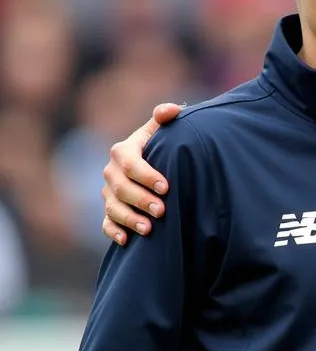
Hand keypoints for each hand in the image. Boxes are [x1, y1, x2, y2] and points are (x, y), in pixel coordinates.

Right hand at [102, 103, 182, 244]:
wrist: (152, 168)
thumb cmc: (160, 149)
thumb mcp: (161, 133)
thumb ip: (165, 119)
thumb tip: (174, 110)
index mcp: (123, 151)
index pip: (130, 163)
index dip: (146, 175)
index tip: (165, 186)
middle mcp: (112, 172)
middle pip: (121, 188)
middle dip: (141, 200)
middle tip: (162, 210)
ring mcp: (109, 193)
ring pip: (113, 208)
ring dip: (130, 219)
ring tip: (149, 229)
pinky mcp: (109, 211)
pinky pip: (106, 223)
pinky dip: (114, 232)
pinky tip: (126, 241)